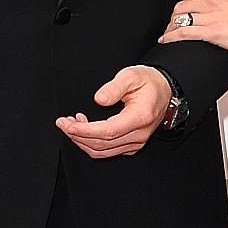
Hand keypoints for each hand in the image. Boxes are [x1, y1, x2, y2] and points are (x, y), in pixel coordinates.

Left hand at [56, 66, 170, 157]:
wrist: (164, 90)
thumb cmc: (148, 82)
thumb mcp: (131, 75)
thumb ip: (114, 87)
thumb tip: (99, 99)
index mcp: (141, 116)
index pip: (108, 131)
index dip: (85, 131)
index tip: (68, 125)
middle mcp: (140, 133)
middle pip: (102, 144)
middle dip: (78, 135)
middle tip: (63, 123)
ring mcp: (136, 142)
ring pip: (103, 151)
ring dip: (82, 141)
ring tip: (71, 125)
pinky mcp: (132, 145)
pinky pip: (108, 151)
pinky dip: (92, 144)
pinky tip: (85, 130)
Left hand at [161, 0, 227, 56]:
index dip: (185, 6)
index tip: (183, 14)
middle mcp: (213, 1)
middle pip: (182, 6)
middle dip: (175, 16)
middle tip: (173, 26)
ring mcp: (211, 16)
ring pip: (179, 18)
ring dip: (171, 27)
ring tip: (168, 35)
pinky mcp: (211, 32)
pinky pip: (183, 32)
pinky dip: (171, 36)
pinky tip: (166, 40)